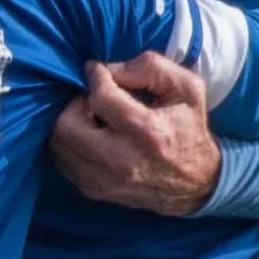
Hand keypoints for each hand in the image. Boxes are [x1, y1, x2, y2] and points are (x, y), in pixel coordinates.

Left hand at [49, 52, 220, 215]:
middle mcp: (122, 161)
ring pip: (58, 143)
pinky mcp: (95, 191)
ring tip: (90, 119)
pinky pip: (62, 161)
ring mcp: (106, 181)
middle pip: (66, 124)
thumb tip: (110, 69)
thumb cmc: (190, 130)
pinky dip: (69, 144)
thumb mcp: (186, 89)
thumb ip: (150, 67)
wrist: (200, 185)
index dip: (95, 77)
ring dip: (69, 124)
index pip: (100, 97)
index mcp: (147, 132)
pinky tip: (89, 138)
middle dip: (74, 103)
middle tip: (91, 99)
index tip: (98, 72)